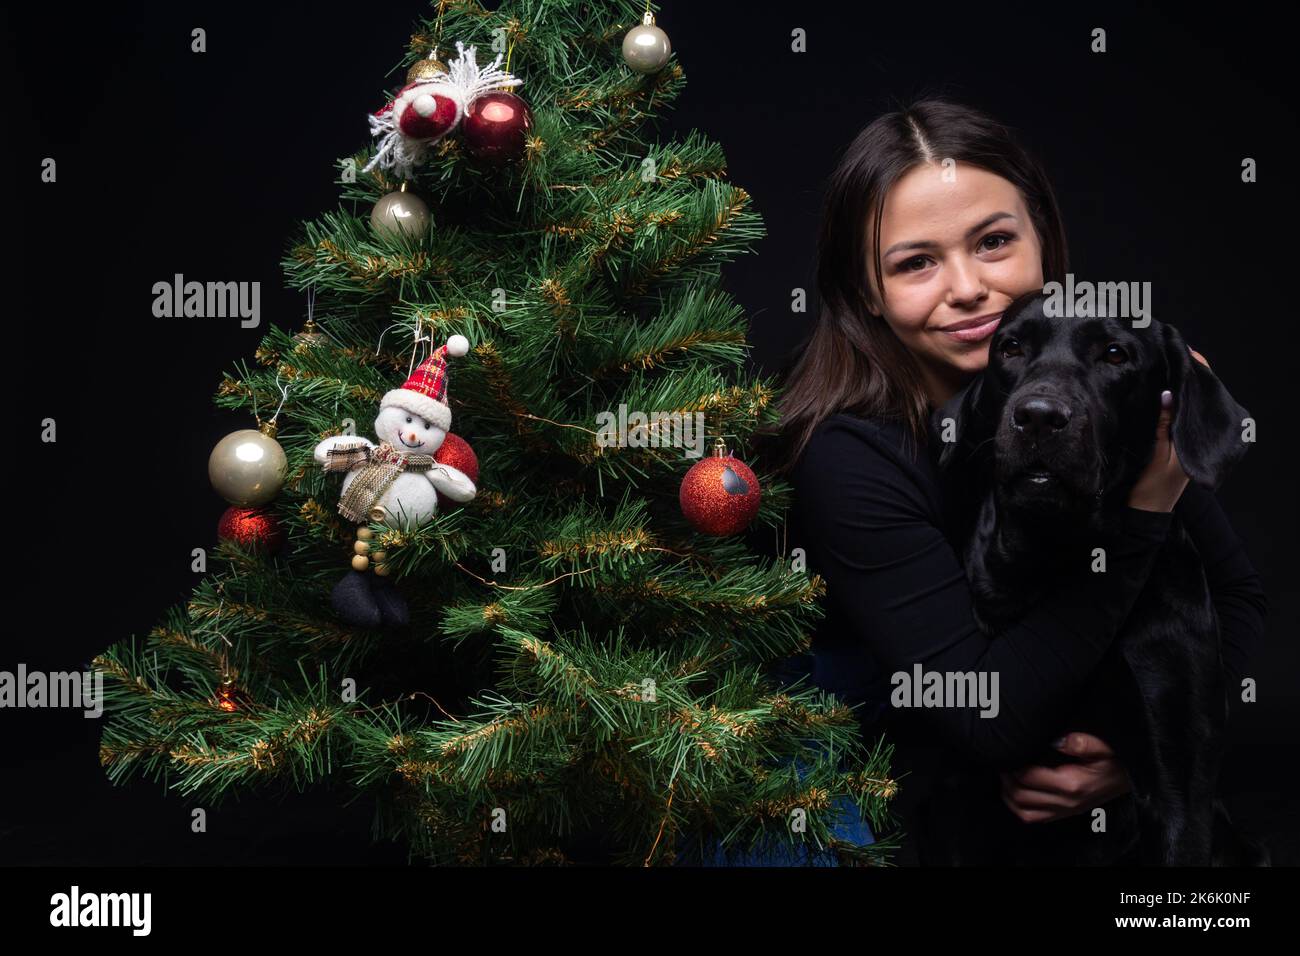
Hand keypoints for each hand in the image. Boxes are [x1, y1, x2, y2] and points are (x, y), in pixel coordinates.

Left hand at [999, 732, 1130, 823]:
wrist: (1130, 779)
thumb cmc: (1114, 761)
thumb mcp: (1102, 747)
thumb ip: (1080, 743)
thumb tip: (1055, 740)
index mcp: (1071, 783)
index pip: (1028, 777)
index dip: (1013, 765)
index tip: (1008, 751)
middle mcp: (1065, 801)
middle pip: (1020, 795)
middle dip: (1006, 778)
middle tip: (1003, 761)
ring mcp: (1064, 811)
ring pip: (1023, 811)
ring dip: (1008, 794)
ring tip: (1006, 774)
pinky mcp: (1064, 814)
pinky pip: (1033, 818)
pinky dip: (1018, 806)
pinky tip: (1016, 790)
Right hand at [1125, 347, 1209, 512]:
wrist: (1147, 511)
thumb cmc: (1153, 487)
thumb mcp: (1158, 453)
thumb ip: (1165, 423)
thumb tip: (1168, 390)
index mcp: (1203, 433)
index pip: (1203, 389)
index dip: (1192, 366)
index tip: (1177, 347)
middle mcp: (1200, 430)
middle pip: (1196, 388)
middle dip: (1182, 366)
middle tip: (1164, 346)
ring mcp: (1188, 432)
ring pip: (1186, 395)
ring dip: (1175, 377)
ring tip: (1159, 357)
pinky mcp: (1176, 435)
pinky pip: (1176, 405)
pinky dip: (1169, 390)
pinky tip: (1156, 379)